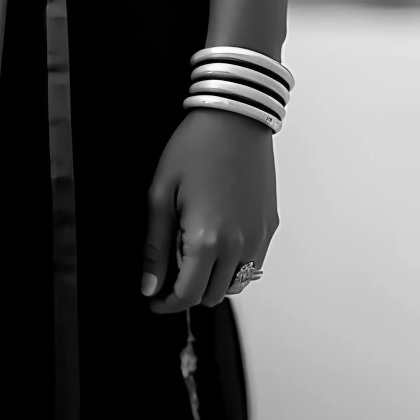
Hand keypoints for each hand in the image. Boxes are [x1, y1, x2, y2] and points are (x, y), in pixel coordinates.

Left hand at [141, 107, 277, 313]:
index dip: (165, 303)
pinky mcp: (270, 224)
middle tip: (171, 271)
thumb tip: (150, 286)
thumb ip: (155, 248)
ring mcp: (259, 235)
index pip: (187, 296)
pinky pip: (254, 263)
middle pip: (212, 296)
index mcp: (207, 239)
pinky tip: (219, 239)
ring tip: (195, 254)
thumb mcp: (161, 195)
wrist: (236, 116)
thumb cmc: (196, 146)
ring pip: (236, 284)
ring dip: (214, 280)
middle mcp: (239, 244)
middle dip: (188, 291)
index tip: (154, 298)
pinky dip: (235, 264)